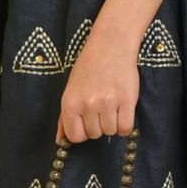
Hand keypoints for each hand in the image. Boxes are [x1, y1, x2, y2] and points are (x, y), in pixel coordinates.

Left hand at [59, 27, 140, 142]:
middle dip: (98, 125)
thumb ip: (64, 118)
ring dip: (112, 124)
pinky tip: (122, 112)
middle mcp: (88, 104)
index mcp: (70, 103)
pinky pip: (126, 128)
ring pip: (110, 132)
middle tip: (101, 106)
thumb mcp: (70, 90)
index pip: (75, 137)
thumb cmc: (88, 68)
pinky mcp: (127, 100)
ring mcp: (108, 103)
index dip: (82, 132)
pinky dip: (125, 125)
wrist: (110, 45)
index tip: (87, 121)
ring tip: (112, 106)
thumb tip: (59, 141)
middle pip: (94, 135)